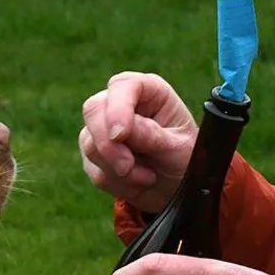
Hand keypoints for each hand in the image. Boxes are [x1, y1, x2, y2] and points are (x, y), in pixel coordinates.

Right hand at [80, 71, 197, 214]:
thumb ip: (151, 136)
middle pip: (93, 109)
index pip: (123, 86)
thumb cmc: (184, 160)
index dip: (117, 108)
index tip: (120, 135)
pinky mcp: (94, 151)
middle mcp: (122, 103)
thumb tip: (119, 131)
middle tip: (127, 167)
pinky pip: (92, 167)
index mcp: (150, 91)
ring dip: (117, 168)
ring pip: (89, 143)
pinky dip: (115, 182)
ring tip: (148, 176)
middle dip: (108, 144)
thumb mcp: (178, 149)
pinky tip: (137, 181)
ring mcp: (104, 126)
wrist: (177, 188)